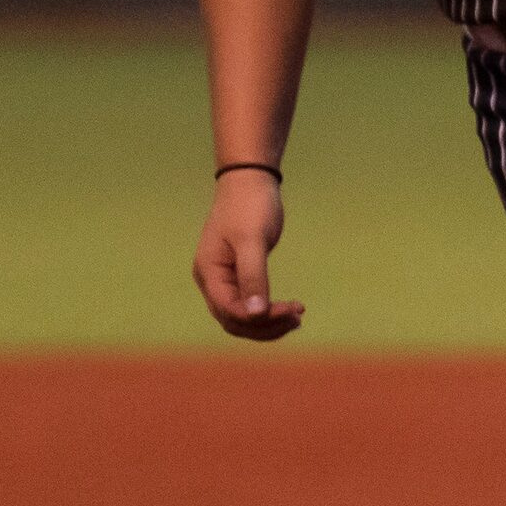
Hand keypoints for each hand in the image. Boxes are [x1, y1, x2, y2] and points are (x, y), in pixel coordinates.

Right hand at [194, 168, 303, 340]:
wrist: (250, 180)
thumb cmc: (249, 205)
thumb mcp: (252, 239)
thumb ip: (253, 276)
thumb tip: (256, 314)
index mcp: (209, 272)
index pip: (229, 310)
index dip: (258, 317)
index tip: (290, 310)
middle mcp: (212, 280)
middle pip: (234, 320)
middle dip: (265, 325)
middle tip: (296, 319)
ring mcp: (224, 278)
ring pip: (241, 316)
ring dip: (268, 323)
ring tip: (297, 320)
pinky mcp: (238, 275)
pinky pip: (249, 304)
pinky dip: (267, 311)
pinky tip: (288, 311)